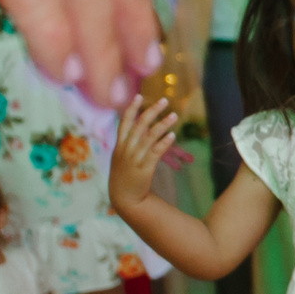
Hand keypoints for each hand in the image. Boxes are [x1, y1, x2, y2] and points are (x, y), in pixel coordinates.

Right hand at [109, 96, 179, 215]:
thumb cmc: (125, 176)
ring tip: (174, 115)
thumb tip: (138, 132)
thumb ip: (129, 144)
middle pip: (139, 125)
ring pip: (149, 136)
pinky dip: (164, 142)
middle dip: (152, 111)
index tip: (139, 96)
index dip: (132, 109)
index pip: (125, 122)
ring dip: (163, 124)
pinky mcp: (144, 167)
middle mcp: (126, 149)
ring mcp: (135, 158)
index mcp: (120, 145)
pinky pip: (155, 152)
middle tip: (164, 100)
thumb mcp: (122, 158)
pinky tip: (173, 135)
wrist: (124, 197)